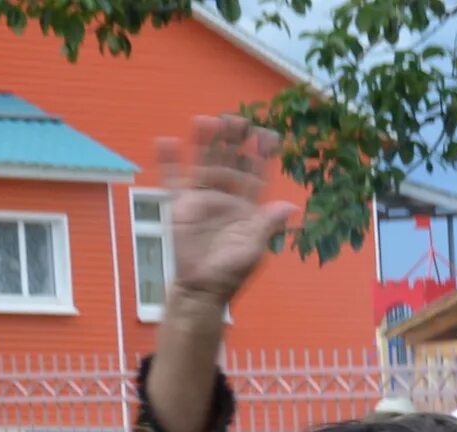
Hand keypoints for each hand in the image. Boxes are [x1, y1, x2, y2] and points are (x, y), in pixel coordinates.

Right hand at [157, 116, 297, 308]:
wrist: (201, 288)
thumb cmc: (231, 272)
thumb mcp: (254, 248)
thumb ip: (267, 225)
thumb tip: (289, 206)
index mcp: (249, 209)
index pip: (256, 176)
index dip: (261, 156)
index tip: (267, 134)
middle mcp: (226, 199)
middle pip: (230, 163)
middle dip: (233, 142)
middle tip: (237, 118)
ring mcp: (202, 199)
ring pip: (203, 164)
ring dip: (205, 144)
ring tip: (207, 120)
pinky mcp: (179, 206)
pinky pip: (172, 179)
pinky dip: (169, 161)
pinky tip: (166, 141)